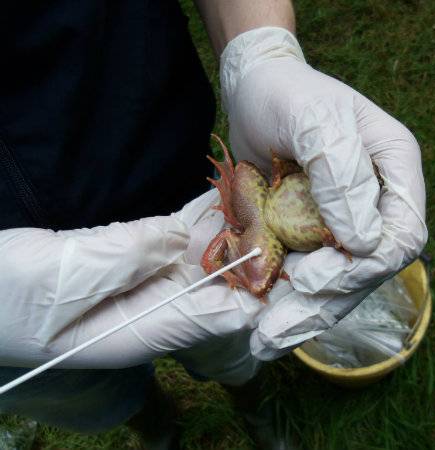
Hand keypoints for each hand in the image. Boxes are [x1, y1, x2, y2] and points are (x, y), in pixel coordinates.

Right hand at [0, 190, 263, 370]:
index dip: (257, 292)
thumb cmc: (5, 299)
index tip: (287, 260)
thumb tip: (179, 237)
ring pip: (209, 251)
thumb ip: (121, 259)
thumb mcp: (58, 281)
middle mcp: (160, 306)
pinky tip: (230, 189)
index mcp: (146, 330)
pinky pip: (182, 228)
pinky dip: (204, 211)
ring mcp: (153, 274)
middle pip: (224, 283)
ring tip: (269, 193)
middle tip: (288, 214)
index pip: (219, 316)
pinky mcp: (141, 247)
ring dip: (237, 226)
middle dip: (257, 254)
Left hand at [218, 27, 426, 357]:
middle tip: (273, 330)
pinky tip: (258, 320)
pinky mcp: (311, 233)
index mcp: (395, 170)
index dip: (365, 264)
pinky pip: (307, 274)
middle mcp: (377, 202)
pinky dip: (285, 298)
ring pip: (337, 282)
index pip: (403, 234)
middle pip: (368, 270)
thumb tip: (363, 244)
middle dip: (325, 304)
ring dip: (302, 315)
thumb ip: (342, 173)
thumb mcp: (314, 118)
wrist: (255, 91)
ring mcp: (344, 221)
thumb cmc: (287, 94)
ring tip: (263, 341)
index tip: (312, 273)